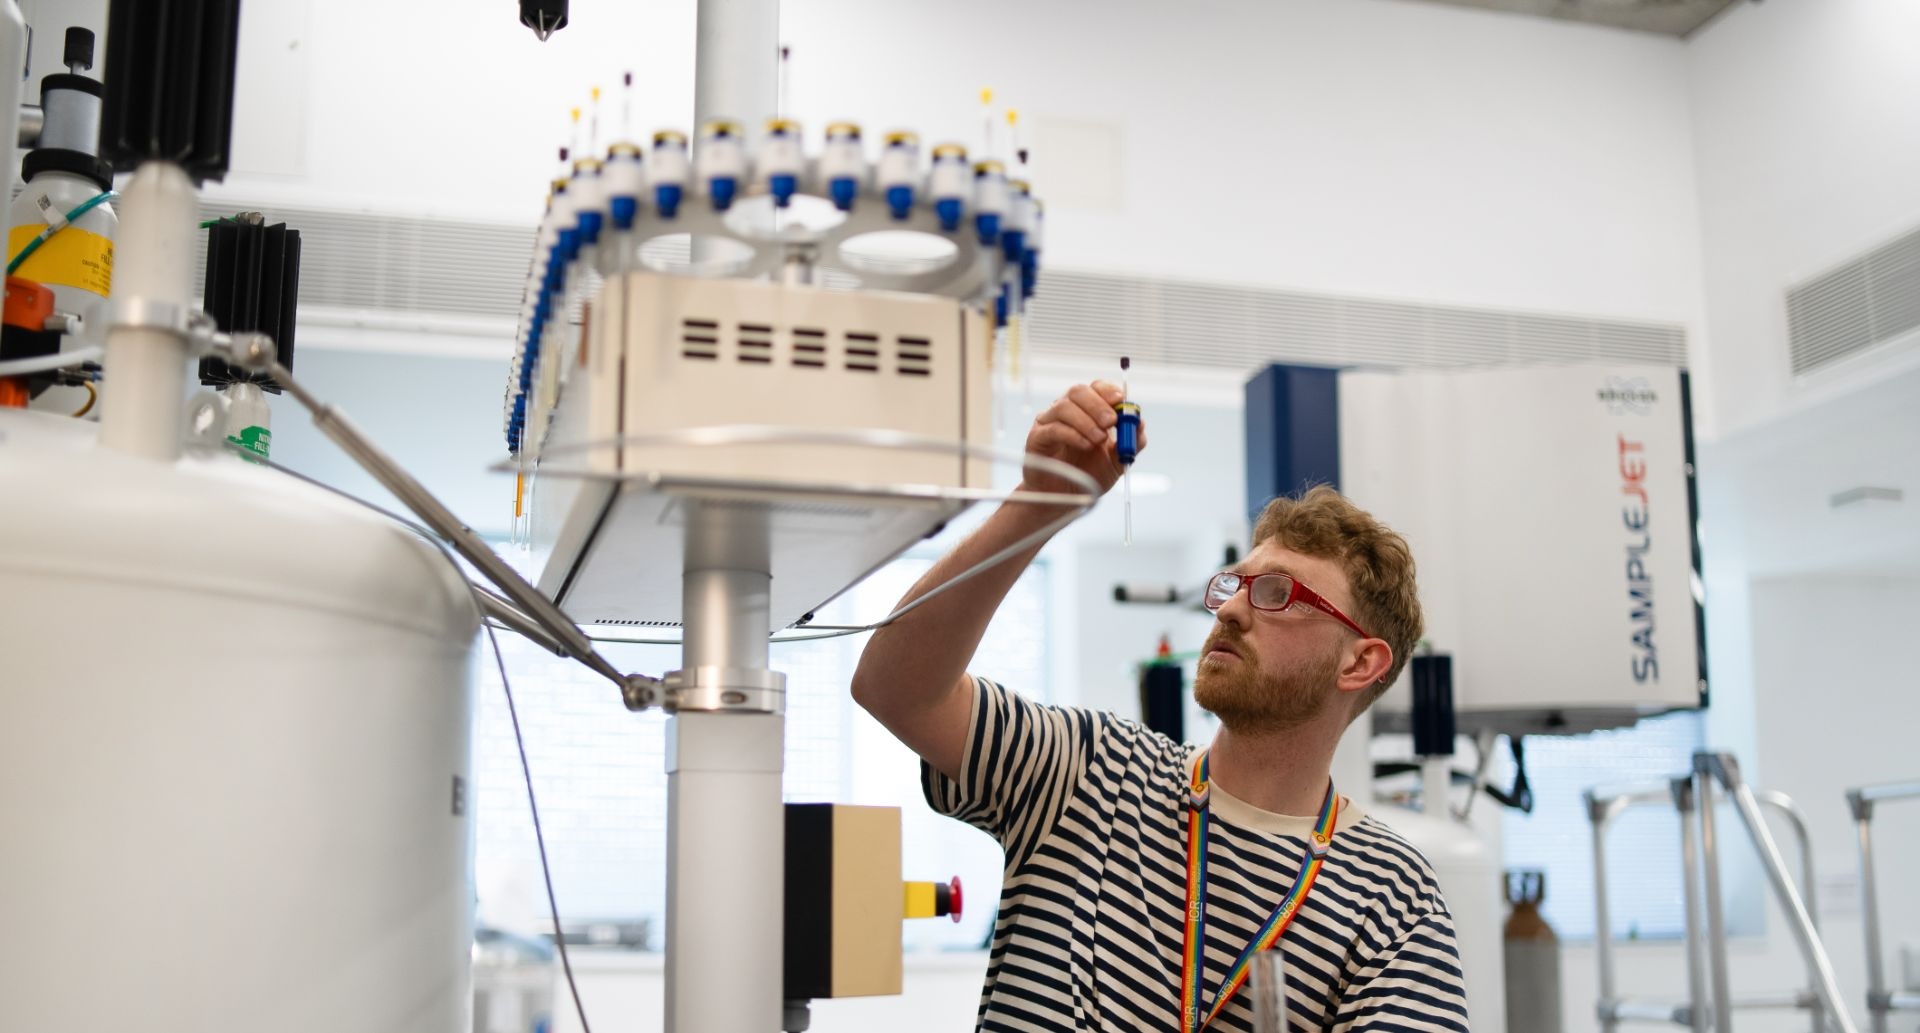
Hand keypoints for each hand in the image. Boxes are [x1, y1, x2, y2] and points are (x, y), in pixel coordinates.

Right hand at [1017, 380, 1145, 497]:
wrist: (1066, 499)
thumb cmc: (1089, 475)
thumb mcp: (1118, 461)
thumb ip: (1131, 442)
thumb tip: (1140, 423)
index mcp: (1086, 411)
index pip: (1095, 388)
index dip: (1107, 390)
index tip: (1120, 400)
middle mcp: (1066, 411)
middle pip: (1078, 391)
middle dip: (1097, 404)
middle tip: (1111, 422)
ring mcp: (1049, 423)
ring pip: (1064, 406)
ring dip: (1086, 420)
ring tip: (1099, 439)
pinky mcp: (1037, 438)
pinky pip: (1053, 428)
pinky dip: (1073, 434)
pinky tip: (1085, 445)